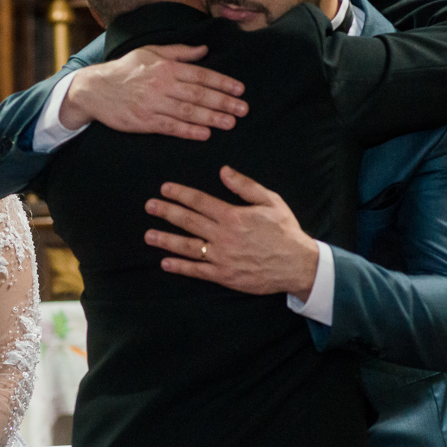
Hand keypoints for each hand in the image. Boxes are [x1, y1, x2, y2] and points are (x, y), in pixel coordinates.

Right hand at [59, 44, 246, 138]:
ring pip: (188, 112)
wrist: (94, 89)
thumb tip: (204, 49)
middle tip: (243, 109)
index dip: (222, 83)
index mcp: (165, 67)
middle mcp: (161, 85)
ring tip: (230, 123)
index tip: (240, 90)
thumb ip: (179, 52)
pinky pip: (170, 127)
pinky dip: (188, 131)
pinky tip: (204, 134)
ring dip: (211, 118)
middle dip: (223, 102)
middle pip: (198, 94)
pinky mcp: (143, 121)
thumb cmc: (124, 69)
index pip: (200, 75)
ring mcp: (152, 104)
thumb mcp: (150, 52)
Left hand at [144, 166, 319, 298]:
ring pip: (188, 246)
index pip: (199, 201)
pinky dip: (180, 267)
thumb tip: (223, 171)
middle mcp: (223, 236)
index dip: (180, 194)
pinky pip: (198, 271)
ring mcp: (222, 257)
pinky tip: (165, 263)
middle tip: (149, 206)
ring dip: (166, 240)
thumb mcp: (270, 201)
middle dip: (166, 212)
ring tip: (148, 235)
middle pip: (188, 221)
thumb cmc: (285, 231)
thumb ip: (245, 186)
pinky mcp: (224, 275)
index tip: (165, 189)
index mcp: (233, 216)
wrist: (298, 264)